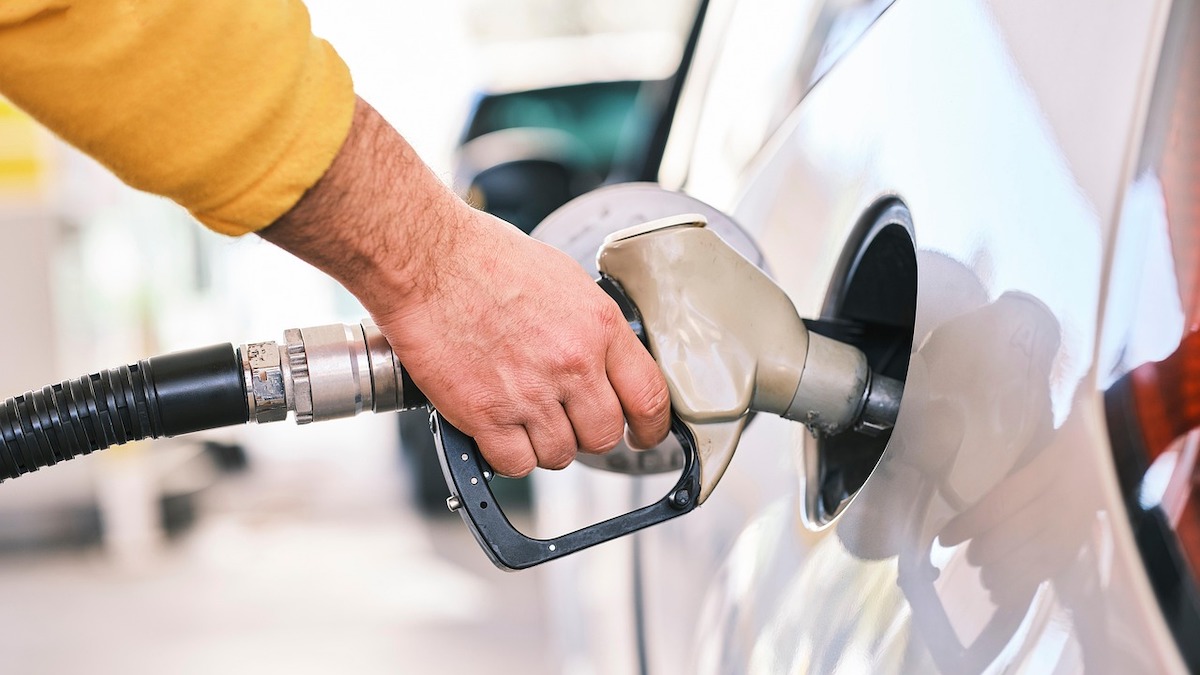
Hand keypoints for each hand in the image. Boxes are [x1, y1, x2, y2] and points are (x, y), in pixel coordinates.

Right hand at [261, 97, 670, 475]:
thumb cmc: (485, 258)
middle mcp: (573, 364)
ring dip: (544, 444)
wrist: (427, 260)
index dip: (651, 428)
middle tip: (566, 419)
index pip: (650, 397)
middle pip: (604, 436)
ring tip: (522, 416)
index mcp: (599, 327)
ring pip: (560, 455)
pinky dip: (506, 455)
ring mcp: (531, 394)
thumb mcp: (564, 280)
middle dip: (587, 433)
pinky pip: (515, 464)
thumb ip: (591, 327)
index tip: (643, 436)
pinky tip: (496, 429)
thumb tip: (603, 360)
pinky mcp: (487, 415)